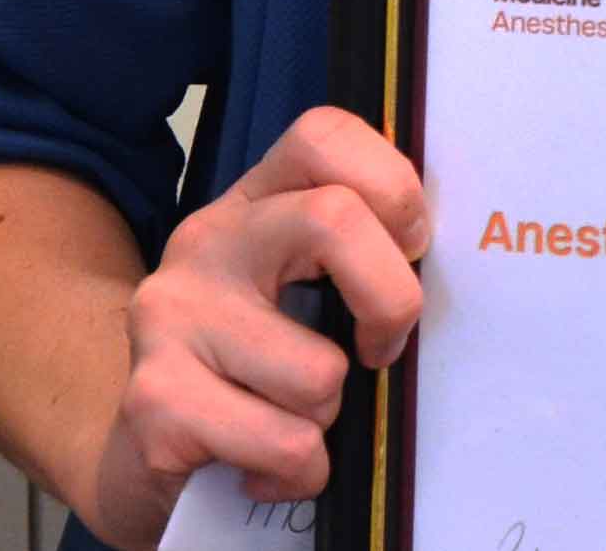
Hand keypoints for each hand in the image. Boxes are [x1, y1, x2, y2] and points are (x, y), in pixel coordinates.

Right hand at [69, 107, 428, 543]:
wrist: (141, 456)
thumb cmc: (253, 372)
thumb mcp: (302, 295)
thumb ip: (358, 260)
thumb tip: (463, 266)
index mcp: (254, 203)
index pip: (325, 135)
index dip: (392, 186)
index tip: (411, 251)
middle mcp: (206, 241)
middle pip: (334, 218)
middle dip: (390, 300)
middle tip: (380, 349)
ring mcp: (171, 315)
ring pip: (318, 370)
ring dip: (327, 417)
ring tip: (290, 421)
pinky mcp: (155, 399)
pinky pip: (283, 441)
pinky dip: (296, 471)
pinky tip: (261, 465)